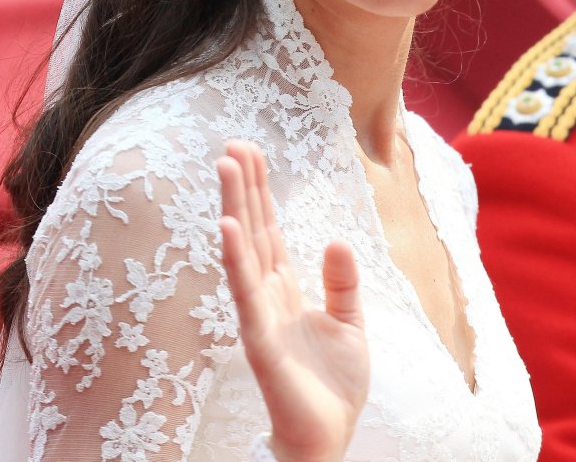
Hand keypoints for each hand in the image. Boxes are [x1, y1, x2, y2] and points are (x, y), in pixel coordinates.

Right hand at [218, 140, 368, 461]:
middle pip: (253, 230)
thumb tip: (333, 239)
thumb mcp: (350, 322)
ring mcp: (260, 316)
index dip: (260, 191)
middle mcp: (268, 296)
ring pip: (244, 252)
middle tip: (231, 143)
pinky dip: (237, 260)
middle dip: (243, 187)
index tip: (250, 150)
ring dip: (233, 208)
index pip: (269, 229)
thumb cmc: (334, 385)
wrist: (332, 435)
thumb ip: (342, 281)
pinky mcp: (261, 341)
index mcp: (287, 289)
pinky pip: (246, 295)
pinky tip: (228, 228)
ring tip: (225, 167)